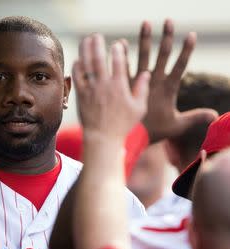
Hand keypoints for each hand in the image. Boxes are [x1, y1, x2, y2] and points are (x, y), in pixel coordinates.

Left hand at [73, 34, 149, 142]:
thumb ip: (142, 89)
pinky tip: (78, 59)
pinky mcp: (81, 96)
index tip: (117, 44)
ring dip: (85, 51)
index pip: (118, 62)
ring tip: (85, 41)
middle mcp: (104, 86)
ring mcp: (91, 90)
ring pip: (86, 66)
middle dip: (97, 45)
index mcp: (120, 87)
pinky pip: (77, 78)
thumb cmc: (122, 125)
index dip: (117, 50)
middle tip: (97, 36)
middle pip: (99, 59)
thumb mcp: (138, 109)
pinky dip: (77, 67)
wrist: (102, 138)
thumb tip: (146, 73)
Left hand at [132, 19, 216, 142]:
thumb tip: (215, 115)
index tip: (192, 34)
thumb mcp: (177, 125)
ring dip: (144, 39)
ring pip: (142, 56)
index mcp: (167, 89)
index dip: (186, 50)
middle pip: (161, 55)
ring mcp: (137, 82)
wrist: (130, 139)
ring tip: (146, 22)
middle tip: (168, 20)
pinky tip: (121, 42)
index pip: (180, 65)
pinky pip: (122, 67)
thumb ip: (195, 117)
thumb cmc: (154, 132)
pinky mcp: (123, 85)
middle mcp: (152, 82)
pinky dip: (122, 55)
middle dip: (166, 37)